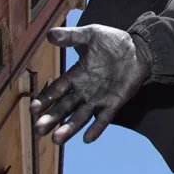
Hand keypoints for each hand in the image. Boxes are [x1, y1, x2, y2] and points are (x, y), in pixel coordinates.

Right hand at [30, 25, 151, 144]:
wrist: (140, 48)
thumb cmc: (113, 42)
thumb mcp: (91, 35)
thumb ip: (71, 37)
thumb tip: (49, 34)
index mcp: (76, 75)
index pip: (57, 90)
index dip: (45, 99)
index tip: (33, 109)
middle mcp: (84, 90)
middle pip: (65, 107)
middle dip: (51, 118)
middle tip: (39, 130)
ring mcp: (99, 98)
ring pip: (80, 116)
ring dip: (69, 128)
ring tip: (56, 139)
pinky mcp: (115, 102)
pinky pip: (104, 118)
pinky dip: (96, 128)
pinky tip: (88, 138)